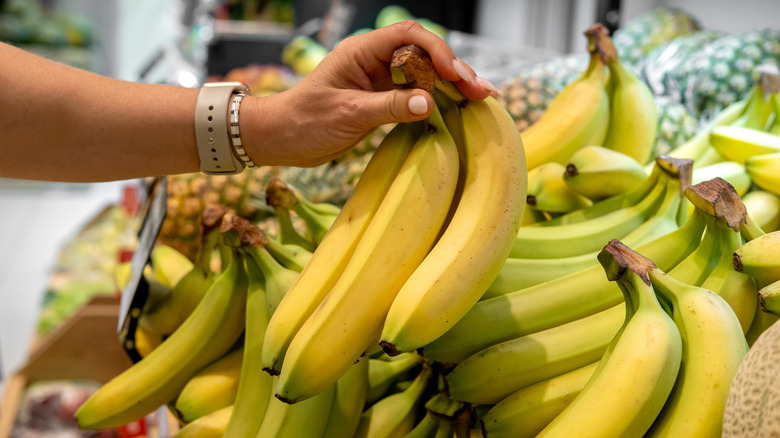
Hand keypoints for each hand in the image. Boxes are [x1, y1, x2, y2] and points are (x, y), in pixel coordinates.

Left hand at [242, 20, 498, 167]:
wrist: (281, 139)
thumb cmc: (305, 122)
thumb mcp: (348, 115)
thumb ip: (389, 107)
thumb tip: (429, 102)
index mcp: (362, 51)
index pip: (409, 37)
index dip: (438, 51)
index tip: (457, 75)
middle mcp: (374, 60)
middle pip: (424, 54)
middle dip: (454, 70)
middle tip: (481, 91)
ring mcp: (379, 80)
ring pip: (423, 74)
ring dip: (451, 85)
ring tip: (481, 99)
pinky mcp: (381, 99)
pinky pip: (415, 94)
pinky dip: (438, 100)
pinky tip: (458, 109)